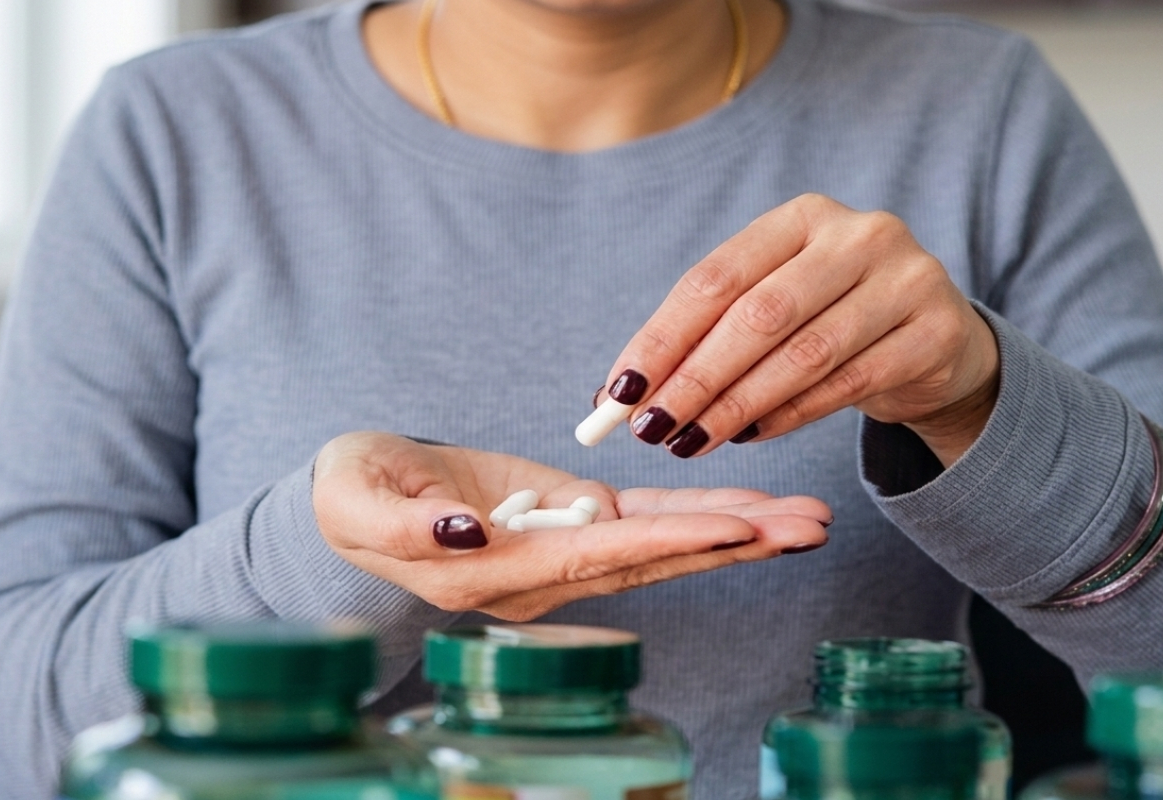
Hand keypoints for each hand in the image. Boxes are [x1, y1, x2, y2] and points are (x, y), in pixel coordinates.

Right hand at [313, 432, 831, 621]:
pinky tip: (753, 507)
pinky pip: (645, 520)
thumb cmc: (350, 496)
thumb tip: (463, 533)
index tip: (739, 528)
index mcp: (497, 571)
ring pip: (664, 544)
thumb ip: (407, 524)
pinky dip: (700, 513)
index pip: (599, 555)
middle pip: (655, 559)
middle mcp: (545, 574)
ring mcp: (564, 552)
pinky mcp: (570, 521)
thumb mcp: (357, 501)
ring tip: (809, 520)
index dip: (670, 539)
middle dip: (735, 543)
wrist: (355, 500)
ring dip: (737, 532)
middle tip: (812, 528)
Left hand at [600, 194, 998, 465]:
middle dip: (695, 379)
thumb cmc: (828, 321)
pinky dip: (788, 415)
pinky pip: (847, 384)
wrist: (935, 342)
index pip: (715, 278)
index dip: (662, 337)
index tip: (620, 390)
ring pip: (804, 355)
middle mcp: (858, 235)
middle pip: (758, 315)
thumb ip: (701, 339)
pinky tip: (748, 436)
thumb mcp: (770, 308)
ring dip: (736, 407)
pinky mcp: (935, 334)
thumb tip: (617, 396)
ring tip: (689, 441)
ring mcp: (906, 281)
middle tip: (651, 429)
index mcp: (801, 217)